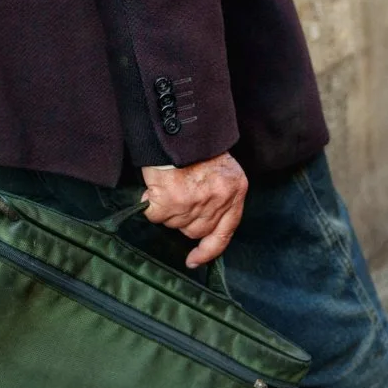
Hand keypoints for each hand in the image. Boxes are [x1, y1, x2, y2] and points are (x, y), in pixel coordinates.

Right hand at [141, 153, 247, 267]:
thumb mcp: (219, 170)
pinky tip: (154, 188)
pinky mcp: (173, 201)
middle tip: (176, 195)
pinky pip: (155, 215)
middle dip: (182, 219)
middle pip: (195, 230)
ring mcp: (197, 203)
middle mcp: (220, 200)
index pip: (225, 232)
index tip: (194, 261)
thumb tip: (191, 223)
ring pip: (174, 223)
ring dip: (166, 209)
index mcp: (235, 191)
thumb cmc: (195, 145)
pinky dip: (151, 204)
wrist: (179, 126)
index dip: (209, 250)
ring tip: (167, 185)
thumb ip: (214, 197)